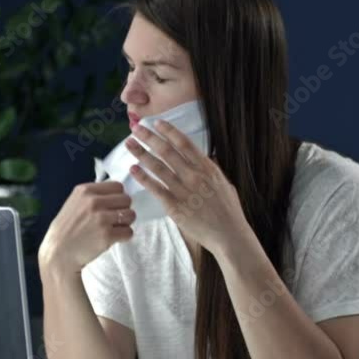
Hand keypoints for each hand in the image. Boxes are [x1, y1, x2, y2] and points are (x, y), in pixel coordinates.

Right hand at [39, 182, 134, 275]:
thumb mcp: (74, 203)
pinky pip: (129, 232)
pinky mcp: (107, 235)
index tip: (113, 205)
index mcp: (85, 190)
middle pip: (126, 199)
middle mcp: (94, 202)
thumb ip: (93, 196)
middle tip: (114, 219)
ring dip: (125, 223)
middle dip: (123, 209)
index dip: (118, 196)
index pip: (117, 186)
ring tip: (114, 228)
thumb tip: (116, 194)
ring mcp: (101, 218)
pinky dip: (124, 236)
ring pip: (131, 215)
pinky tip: (113, 238)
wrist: (58, 252)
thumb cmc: (66, 229)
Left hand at [125, 120, 249, 260]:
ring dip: (141, 154)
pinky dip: (143, 177)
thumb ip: (212, 169)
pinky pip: (155, 189)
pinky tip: (133, 169)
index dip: (168, 131)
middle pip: (167, 151)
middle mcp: (194, 176)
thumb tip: (206, 156)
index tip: (156, 123)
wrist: (229, 235)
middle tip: (136, 128)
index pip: (184, 143)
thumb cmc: (229, 210)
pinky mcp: (175, 207)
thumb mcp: (224, 183)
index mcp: (207, 168)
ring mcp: (183, 191)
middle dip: (149, 138)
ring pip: (158, 168)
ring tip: (129, 144)